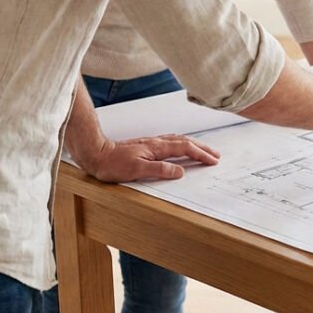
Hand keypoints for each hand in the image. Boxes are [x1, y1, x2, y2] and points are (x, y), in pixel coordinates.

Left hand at [80, 133, 219, 182]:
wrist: (96, 154)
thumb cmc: (112, 164)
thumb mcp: (136, 170)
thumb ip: (159, 169)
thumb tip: (180, 171)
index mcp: (157, 148)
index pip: (185, 149)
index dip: (200, 154)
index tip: (212, 160)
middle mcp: (156, 142)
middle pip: (185, 142)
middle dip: (202, 148)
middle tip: (216, 155)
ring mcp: (151, 143)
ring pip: (179, 140)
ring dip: (194, 145)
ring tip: (204, 150)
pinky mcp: (146, 146)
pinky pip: (171, 142)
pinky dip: (182, 144)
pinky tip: (181, 147)